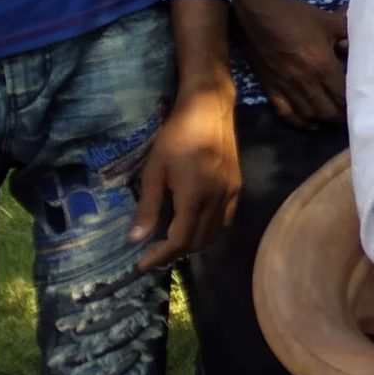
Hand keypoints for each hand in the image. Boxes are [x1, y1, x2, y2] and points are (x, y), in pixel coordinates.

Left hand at [133, 82, 239, 270]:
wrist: (209, 110)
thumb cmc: (175, 136)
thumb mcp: (154, 170)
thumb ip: (148, 206)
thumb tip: (136, 239)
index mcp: (195, 197)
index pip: (179, 240)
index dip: (160, 256)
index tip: (141, 263)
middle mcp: (217, 200)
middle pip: (198, 241)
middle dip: (174, 253)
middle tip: (153, 253)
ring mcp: (231, 194)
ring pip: (214, 233)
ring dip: (192, 243)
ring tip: (171, 242)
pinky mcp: (237, 187)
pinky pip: (225, 219)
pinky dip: (210, 230)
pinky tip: (195, 224)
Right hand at [235, 0, 348, 128]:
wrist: (257, 14)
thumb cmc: (294, 16)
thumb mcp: (327, 20)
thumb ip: (347, 33)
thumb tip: (360, 44)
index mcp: (322, 66)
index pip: (343, 96)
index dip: (355, 104)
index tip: (364, 104)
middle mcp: (305, 82)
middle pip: (328, 111)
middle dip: (341, 116)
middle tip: (351, 114)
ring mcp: (286, 87)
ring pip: (309, 115)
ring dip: (323, 121)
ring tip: (334, 119)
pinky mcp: (270, 88)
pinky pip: (286, 113)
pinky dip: (300, 122)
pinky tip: (310, 123)